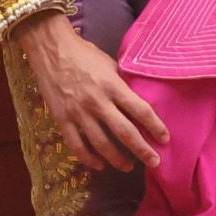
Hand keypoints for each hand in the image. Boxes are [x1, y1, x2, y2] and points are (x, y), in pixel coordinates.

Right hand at [12, 10, 168, 172]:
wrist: (51, 48)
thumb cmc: (83, 53)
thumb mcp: (109, 63)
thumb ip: (121, 84)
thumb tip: (136, 100)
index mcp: (112, 85)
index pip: (140, 110)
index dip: (155, 126)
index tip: (164, 138)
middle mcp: (97, 101)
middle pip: (125, 132)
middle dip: (142, 150)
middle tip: (154, 162)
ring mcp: (78, 112)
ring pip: (102, 144)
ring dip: (117, 159)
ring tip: (129, 166)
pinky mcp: (62, 119)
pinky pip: (77, 145)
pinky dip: (89, 159)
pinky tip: (99, 165)